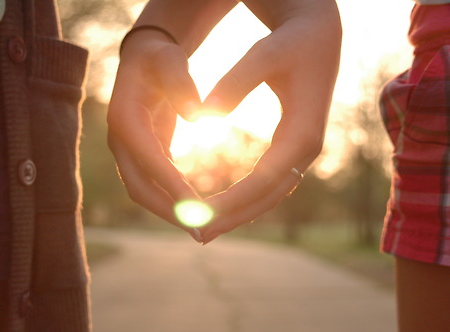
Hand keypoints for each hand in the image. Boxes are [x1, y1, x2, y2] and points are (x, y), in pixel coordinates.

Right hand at [107, 30, 202, 239]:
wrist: (145, 61)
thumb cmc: (159, 58)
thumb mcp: (170, 60)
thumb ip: (181, 83)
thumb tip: (197, 116)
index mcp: (124, 119)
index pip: (149, 160)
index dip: (171, 186)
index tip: (197, 209)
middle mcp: (120, 141)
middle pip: (140, 187)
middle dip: (169, 211)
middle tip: (201, 232)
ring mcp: (128, 151)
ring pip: (145, 191)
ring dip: (171, 212)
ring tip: (202, 230)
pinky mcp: (141, 154)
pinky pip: (154, 183)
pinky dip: (172, 199)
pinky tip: (195, 210)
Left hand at [200, 0, 341, 242]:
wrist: (319, 33)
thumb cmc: (292, 40)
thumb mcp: (263, 54)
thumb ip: (235, 83)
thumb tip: (202, 116)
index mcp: (303, 131)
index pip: (264, 178)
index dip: (233, 201)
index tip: (200, 215)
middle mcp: (307, 148)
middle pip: (269, 195)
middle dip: (234, 216)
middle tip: (198, 235)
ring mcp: (303, 149)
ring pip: (271, 193)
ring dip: (240, 213)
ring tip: (206, 228)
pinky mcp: (295, 145)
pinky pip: (272, 181)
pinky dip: (249, 198)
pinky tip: (227, 206)